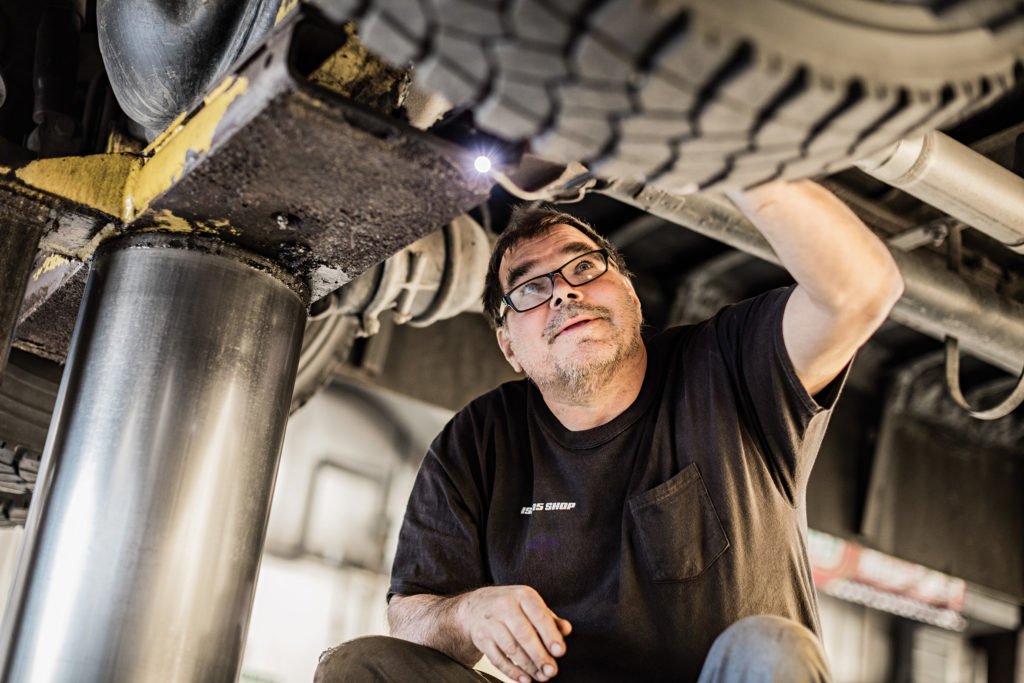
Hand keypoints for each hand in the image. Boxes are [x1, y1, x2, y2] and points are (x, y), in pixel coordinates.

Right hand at [456, 585, 571, 682]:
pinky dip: (512, 672)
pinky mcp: (481, 638)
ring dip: (528, 667)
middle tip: (552, 670)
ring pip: (512, 649)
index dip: (550, 635)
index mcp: (522, 595)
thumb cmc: (510, 606)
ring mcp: (491, 622)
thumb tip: (566, 629)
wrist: (475, 607)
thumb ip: (549, 618)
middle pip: (524, 635)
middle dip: (540, 655)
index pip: (539, 616)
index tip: (560, 651)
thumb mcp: (529, 604)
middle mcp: (505, 606)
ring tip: (542, 676)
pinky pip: (498, 659)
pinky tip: (524, 679)